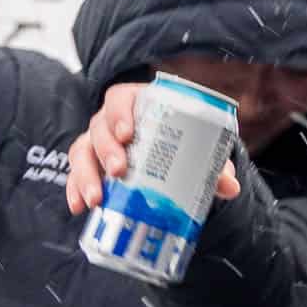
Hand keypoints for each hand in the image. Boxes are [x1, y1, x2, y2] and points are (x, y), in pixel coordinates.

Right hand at [66, 81, 242, 214]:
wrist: (172, 157)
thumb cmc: (184, 143)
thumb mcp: (200, 149)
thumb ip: (214, 164)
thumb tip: (231, 187)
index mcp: (138, 104)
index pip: (120, 98)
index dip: (120, 113)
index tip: (128, 134)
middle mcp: (111, 121)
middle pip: (99, 127)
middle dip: (106, 149)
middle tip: (120, 171)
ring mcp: (97, 142)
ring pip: (82, 151)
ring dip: (86, 175)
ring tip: (97, 199)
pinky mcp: (89, 165)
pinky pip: (76, 174)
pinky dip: (74, 190)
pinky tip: (78, 208)